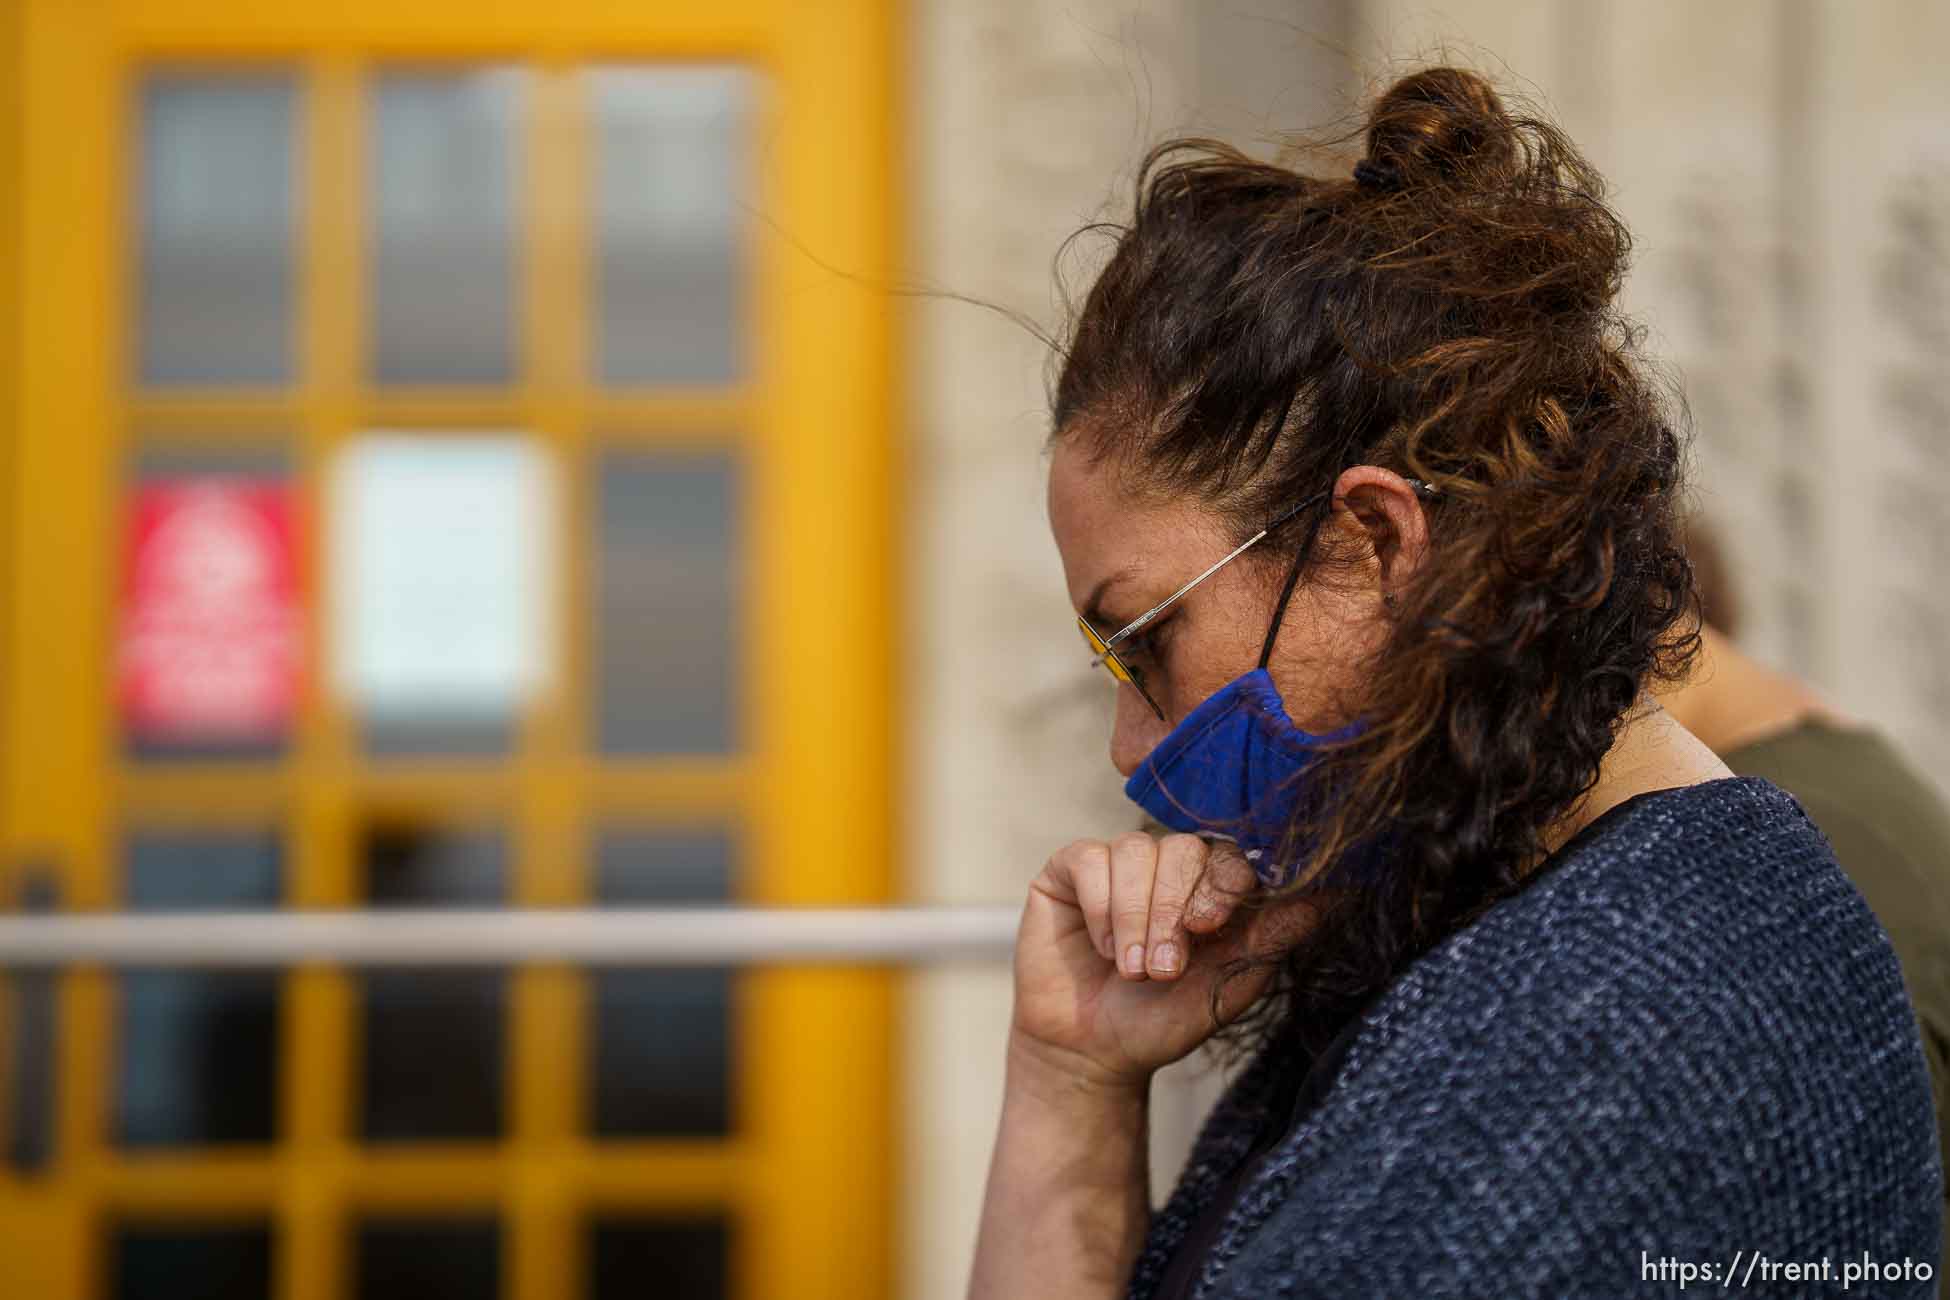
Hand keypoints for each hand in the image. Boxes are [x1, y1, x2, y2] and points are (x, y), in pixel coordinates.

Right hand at [1008, 832, 1318, 1090]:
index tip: (1208, 927)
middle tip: (1164, 969)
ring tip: (1133, 970)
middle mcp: (1168, 867)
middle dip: (1173, 910)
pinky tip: (1104, 948)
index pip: (1230, 856)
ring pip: (1136, 851)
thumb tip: (1320, 901)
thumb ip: (1265, 945)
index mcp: (1213, 889)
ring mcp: (1119, 864)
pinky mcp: (1072, 870)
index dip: (1223, 882)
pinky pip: (1090, 859)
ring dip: (1136, 916)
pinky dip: (1100, 907)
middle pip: (1184, 848)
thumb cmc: (1161, 1021)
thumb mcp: (1222, 991)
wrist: (1093, 1051)